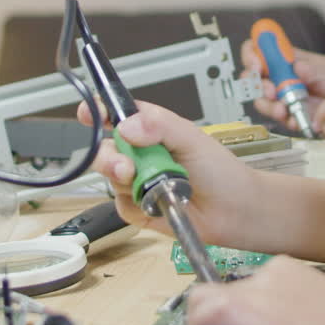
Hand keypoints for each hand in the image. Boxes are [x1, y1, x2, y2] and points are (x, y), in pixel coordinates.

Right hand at [83, 100, 258, 246]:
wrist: (235, 212)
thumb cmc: (221, 171)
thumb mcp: (192, 138)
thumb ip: (160, 125)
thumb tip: (126, 126)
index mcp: (151, 129)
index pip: (115, 114)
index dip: (98, 112)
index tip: (88, 114)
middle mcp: (141, 154)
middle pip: (104, 149)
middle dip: (109, 158)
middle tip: (126, 167)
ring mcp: (138, 181)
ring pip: (110, 179)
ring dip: (124, 183)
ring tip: (148, 185)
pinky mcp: (139, 209)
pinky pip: (121, 206)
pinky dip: (136, 206)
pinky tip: (156, 204)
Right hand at [240, 40, 324, 132]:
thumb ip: (314, 69)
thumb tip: (299, 66)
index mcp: (286, 58)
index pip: (259, 48)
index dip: (252, 54)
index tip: (257, 64)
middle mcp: (279, 76)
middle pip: (252, 76)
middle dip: (256, 84)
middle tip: (270, 90)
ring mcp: (281, 96)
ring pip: (260, 99)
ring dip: (268, 105)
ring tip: (282, 108)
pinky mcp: (287, 114)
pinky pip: (277, 117)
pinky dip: (284, 119)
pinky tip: (294, 118)